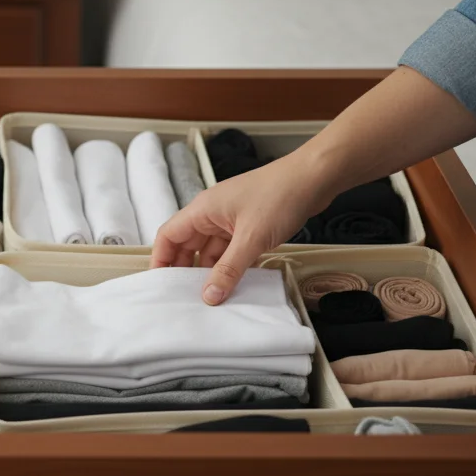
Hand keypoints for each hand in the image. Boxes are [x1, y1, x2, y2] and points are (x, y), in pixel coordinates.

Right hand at [151, 155, 335, 304]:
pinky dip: (229, 265)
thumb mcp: (251, 238)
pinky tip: (234, 282)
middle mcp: (212, 213)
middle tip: (185, 298)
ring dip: (210, 270)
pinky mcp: (248, 224)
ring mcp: (230, 219)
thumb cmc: (280, 196)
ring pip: (210, 249)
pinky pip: (230, 249)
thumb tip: (209, 297)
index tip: (160, 285)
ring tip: (210, 296)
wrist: (315, 177)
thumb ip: (229, 269)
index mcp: (202, 210)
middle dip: (184, 270)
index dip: (161, 260)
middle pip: (187, 245)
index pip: (168, 236)